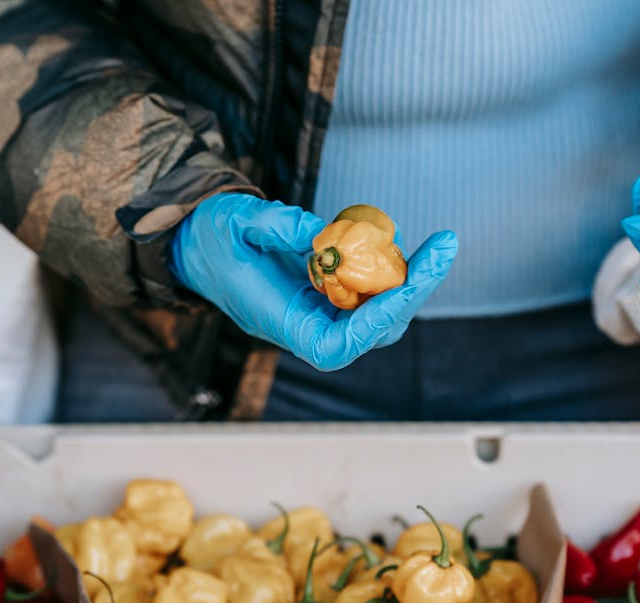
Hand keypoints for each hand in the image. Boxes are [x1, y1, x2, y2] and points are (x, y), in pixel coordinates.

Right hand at [169, 193, 457, 370]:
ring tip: (434, 246)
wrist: (196, 242)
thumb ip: (276, 224)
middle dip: (413, 292)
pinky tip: (401, 243)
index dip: (373, 322)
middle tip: (443, 246)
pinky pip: (370, 294)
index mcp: (278, 320)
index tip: (403, 285)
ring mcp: (318, 312)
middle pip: (372, 331)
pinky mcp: (327, 295)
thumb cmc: (210, 236)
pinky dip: (392, 271)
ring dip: (411, 283)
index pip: (336, 345)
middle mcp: (304, 325)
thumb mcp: (234, 219)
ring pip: (379, 315)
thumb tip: (324, 233)